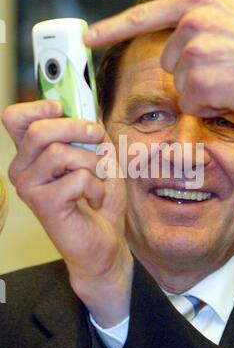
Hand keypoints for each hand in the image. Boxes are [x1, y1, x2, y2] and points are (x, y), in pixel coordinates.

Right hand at [2, 100, 132, 326]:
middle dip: (77, 128)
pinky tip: (93, 200)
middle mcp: (23, 169)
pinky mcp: (42, 204)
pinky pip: (76, 178)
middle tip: (97, 138)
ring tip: (97, 181)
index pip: (15, 119)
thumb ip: (88, 134)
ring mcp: (29, 187)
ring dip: (92, 164)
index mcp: (32, 154)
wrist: (105, 240)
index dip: (36, 107)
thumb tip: (86, 110)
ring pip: (60, 152)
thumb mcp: (99, 157)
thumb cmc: (99, 198)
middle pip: (39, 130)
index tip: (60, 107)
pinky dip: (96, 186)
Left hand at [85, 0, 233, 119]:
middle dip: (190, 69)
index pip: (143, 17)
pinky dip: (208, 105)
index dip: (111, 29)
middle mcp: (191, 25)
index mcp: (195, 3)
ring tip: (229, 77)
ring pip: (178, 85)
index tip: (88, 38)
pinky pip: (190, 104)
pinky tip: (231, 93)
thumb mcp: (232, 3)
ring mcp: (194, 54)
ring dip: (200, 88)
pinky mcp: (199, 85)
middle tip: (223, 65)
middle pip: (167, 61)